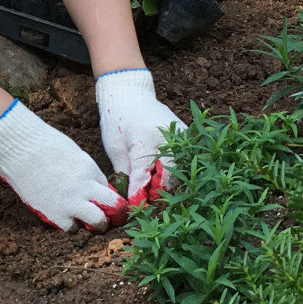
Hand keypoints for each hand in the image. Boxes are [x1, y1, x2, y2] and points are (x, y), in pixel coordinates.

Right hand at [0, 100, 120, 232]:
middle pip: (114, 208)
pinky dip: (69, 224)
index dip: (107, 198)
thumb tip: (93, 186)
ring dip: (91, 222)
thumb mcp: (73, 154)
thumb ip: (85, 171)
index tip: (102, 202)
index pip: (110, 190)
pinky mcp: (53, 213)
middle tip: (105, 217)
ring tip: (82, 219)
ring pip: (96, 222)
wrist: (18, 148)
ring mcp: (70, 202)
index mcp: (90, 170)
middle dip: (112, 214)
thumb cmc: (41, 144)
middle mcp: (85, 187)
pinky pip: (70, 228)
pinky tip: (62, 216)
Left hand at [95, 68, 183, 192]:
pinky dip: (175, 173)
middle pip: (169, 180)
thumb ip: (126, 175)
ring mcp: (182, 138)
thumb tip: (130, 200)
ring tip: (152, 193)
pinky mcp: (187, 138)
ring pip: (180, 173)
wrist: (131, 94)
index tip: (134, 209)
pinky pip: (185, 162)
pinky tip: (161, 179)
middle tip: (144, 204)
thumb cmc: (118, 120)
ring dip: (167, 186)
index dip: (140, 197)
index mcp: (147, 142)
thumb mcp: (116, 148)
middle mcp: (170, 140)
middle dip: (157, 195)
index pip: (145, 179)